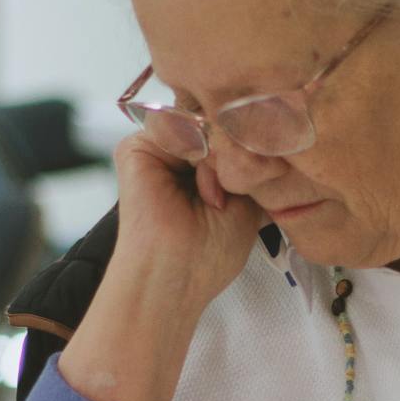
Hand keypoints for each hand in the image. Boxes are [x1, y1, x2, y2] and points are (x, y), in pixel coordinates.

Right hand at [58, 132, 261, 400]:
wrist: (176, 276)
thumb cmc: (209, 254)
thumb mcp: (245, 201)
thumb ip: (248, 163)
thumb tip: (258, 132)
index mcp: (197, 168)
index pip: (229, 132)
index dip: (251, 148)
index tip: (265, 177)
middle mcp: (175, 156)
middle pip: (216, 124)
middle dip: (238, 153)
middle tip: (238, 197)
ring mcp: (154, 150)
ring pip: (202, 123)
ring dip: (221, 160)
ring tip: (217, 201)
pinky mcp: (134, 149)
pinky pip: (177, 125)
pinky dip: (201, 155)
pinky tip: (203, 191)